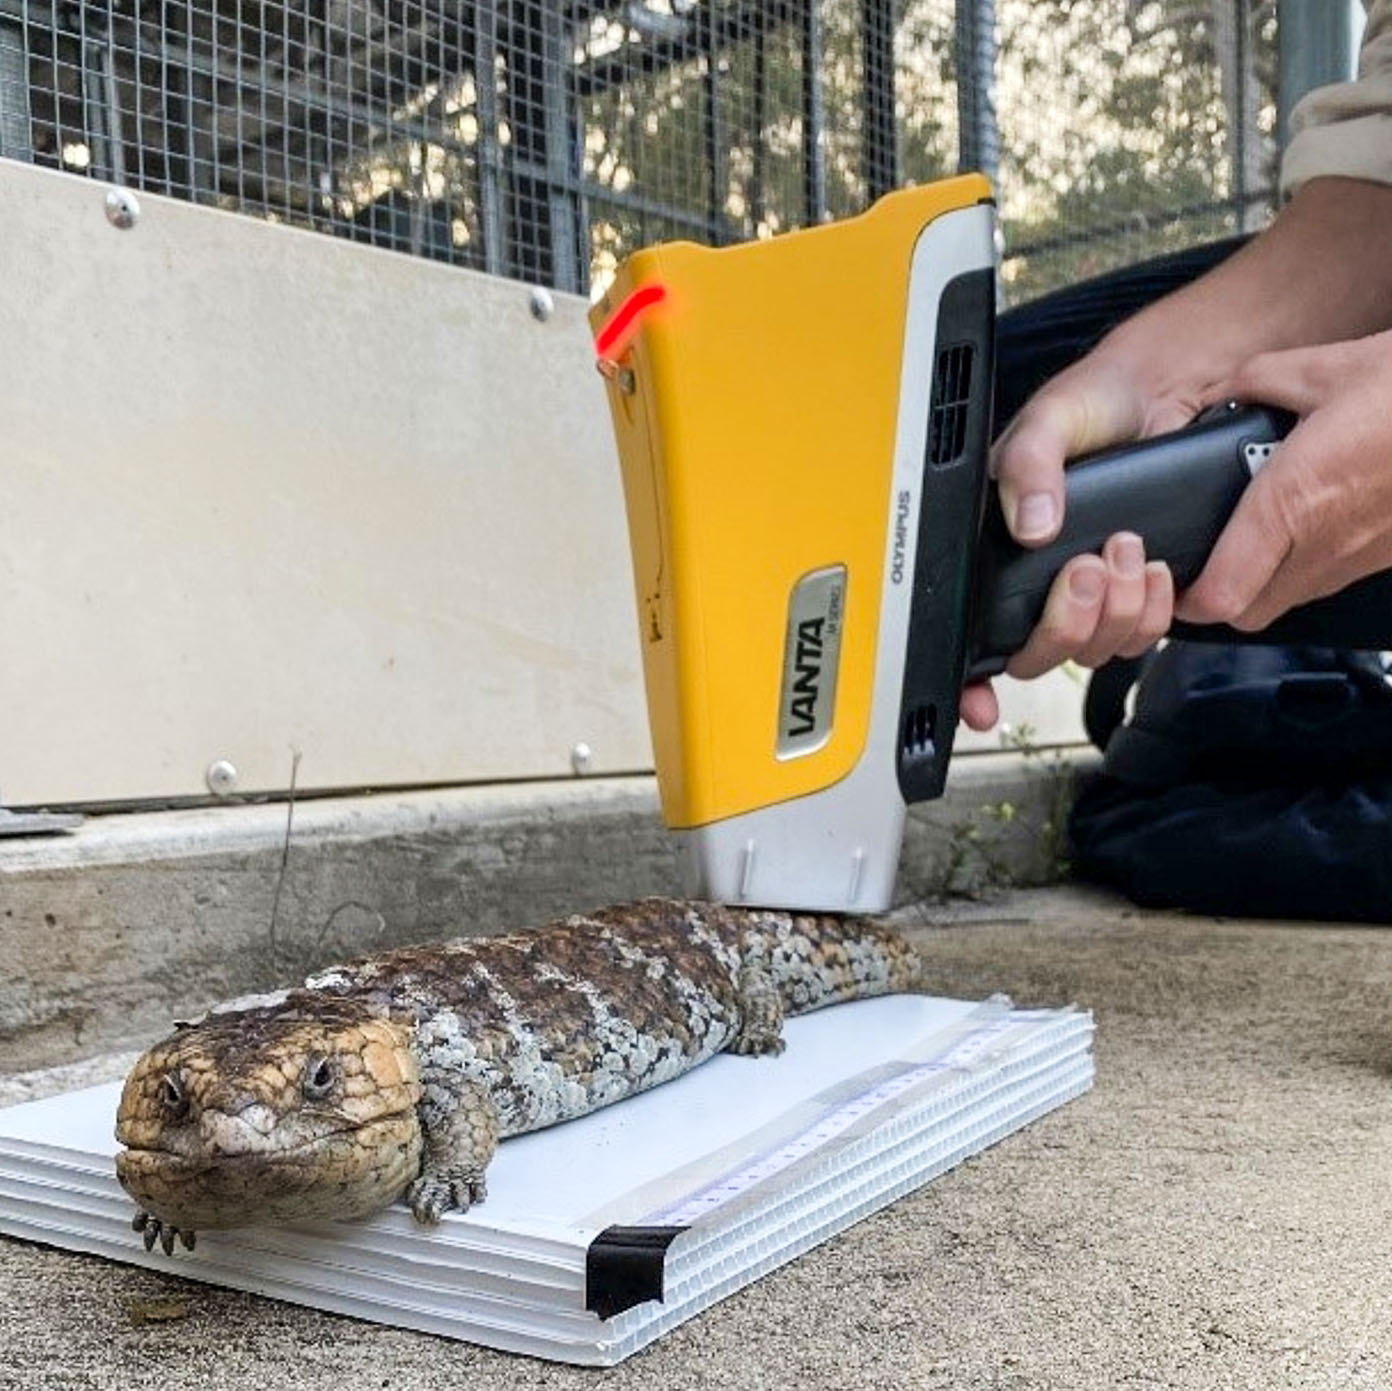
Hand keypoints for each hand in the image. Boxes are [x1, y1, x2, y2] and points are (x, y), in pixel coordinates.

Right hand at [959, 354, 1193, 731]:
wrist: (1170, 392)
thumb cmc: (1096, 400)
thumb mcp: (1049, 419)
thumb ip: (1026, 463)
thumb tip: (1030, 526)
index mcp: (994, 551)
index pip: (968, 634)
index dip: (967, 683)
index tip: (979, 705)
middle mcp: (1034, 582)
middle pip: (1036, 655)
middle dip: (1066, 623)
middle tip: (1088, 569)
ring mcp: (1086, 592)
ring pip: (1092, 651)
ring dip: (1116, 612)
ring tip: (1128, 550)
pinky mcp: (1135, 592)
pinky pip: (1141, 635)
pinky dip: (1152, 610)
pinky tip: (1155, 568)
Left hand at [1177, 330, 1391, 630]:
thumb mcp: (1323, 367)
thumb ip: (1256, 382)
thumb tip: (1226, 391)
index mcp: (1293, 503)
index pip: (1222, 593)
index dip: (1186, 599)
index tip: (1172, 576)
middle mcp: (1327, 543)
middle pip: (1249, 612)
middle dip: (1217, 597)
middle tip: (1203, 561)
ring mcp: (1363, 555)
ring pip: (1292, 599)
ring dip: (1263, 581)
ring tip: (1250, 539)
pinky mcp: (1389, 553)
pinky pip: (1332, 577)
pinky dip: (1308, 564)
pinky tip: (1308, 524)